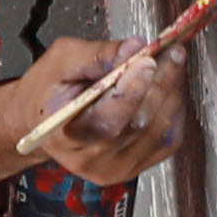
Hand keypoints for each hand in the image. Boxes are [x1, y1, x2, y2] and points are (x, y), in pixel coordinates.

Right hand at [11, 36, 183, 182]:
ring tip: (171, 64)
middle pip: (138, 125)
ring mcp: (115, 168)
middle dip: (160, 84)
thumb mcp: (61, 60)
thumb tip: (136, 47)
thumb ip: (99, 54)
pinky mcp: (135, 168)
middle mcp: (89, 160)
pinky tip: (169, 87)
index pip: (106, 121)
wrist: (43, 124)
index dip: (131, 91)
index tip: (148, 60)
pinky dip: (174, 110)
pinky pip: (168, 140)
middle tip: (171, 53)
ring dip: (172, 93)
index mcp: (62, 135)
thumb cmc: (48, 92)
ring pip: (159, 132)